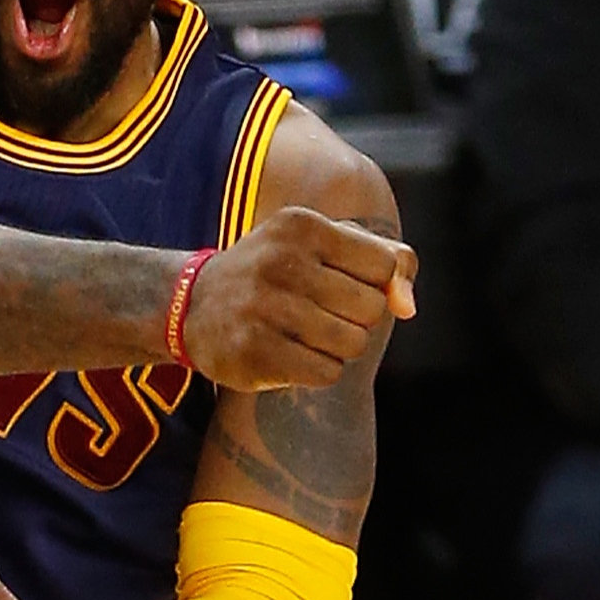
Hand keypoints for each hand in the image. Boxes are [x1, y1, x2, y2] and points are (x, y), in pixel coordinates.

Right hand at [180, 207, 415, 391]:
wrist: (191, 305)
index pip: (385, 267)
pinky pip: (327, 373)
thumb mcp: (326, 248)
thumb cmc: (277, 273)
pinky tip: (289, 355)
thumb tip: (408, 307)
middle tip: (316, 312)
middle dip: (355, 318)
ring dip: (337, 347)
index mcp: (300, 226)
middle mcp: (279, 262)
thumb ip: (387, 263)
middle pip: (372, 309)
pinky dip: (317, 370)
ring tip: (303, 334)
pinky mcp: (251, 351)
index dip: (371, 283)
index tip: (336, 281)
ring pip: (353, 344)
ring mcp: (261, 308)